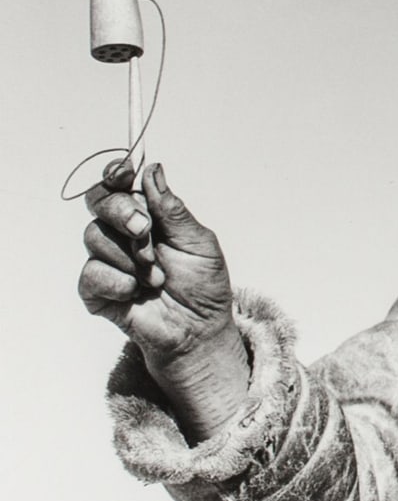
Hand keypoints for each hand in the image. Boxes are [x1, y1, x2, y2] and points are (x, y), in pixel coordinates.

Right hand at [80, 162, 248, 441]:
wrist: (200, 331)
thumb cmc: (204, 286)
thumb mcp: (199, 242)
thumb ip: (173, 209)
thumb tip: (154, 170)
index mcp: (149, 216)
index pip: (121, 184)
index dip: (117, 172)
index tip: (124, 170)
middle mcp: (124, 234)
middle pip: (99, 202)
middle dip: (122, 212)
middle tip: (145, 231)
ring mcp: (108, 261)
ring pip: (94, 236)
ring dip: (130, 256)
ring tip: (157, 276)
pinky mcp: (96, 291)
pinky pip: (91, 274)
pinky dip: (117, 281)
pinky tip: (137, 292)